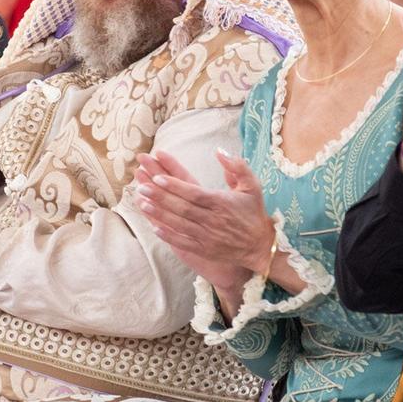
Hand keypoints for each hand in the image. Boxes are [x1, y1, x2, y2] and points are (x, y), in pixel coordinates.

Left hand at [133, 147, 273, 293]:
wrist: (260, 246)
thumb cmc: (253, 213)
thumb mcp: (252, 186)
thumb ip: (237, 166)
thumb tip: (219, 151)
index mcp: (222, 202)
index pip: (194, 193)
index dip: (175, 186)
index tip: (158, 177)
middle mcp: (213, 220)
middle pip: (182, 207)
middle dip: (160, 197)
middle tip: (142, 186)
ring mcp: (207, 237)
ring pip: (179, 224)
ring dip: (159, 213)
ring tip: (142, 202)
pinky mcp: (204, 249)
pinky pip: (182, 242)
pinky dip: (167, 235)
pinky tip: (154, 226)